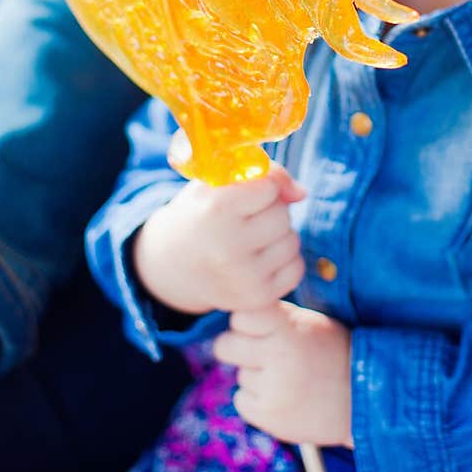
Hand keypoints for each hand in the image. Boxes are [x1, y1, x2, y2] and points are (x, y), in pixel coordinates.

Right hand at [132, 164, 305, 315]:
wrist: (170, 266)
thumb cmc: (200, 214)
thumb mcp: (217, 182)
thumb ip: (265, 173)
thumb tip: (301, 194)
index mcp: (215, 210)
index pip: (270, 186)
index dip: (260, 187)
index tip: (240, 196)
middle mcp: (228, 247)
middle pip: (282, 214)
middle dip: (269, 211)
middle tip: (242, 220)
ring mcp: (243, 277)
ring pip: (293, 241)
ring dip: (278, 236)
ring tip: (248, 240)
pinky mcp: (257, 298)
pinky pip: (296, 268)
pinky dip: (283, 261)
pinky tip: (258, 260)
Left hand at [213, 301, 352, 447]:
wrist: (363, 400)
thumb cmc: (335, 353)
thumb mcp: (312, 323)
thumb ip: (276, 317)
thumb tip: (238, 314)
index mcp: (288, 330)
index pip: (241, 315)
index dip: (248, 321)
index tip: (262, 326)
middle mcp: (277, 359)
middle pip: (225, 345)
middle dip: (240, 347)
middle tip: (266, 352)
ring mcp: (272, 391)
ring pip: (239, 374)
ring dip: (256, 375)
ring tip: (288, 377)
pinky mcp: (269, 418)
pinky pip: (241, 400)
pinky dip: (256, 399)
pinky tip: (283, 396)